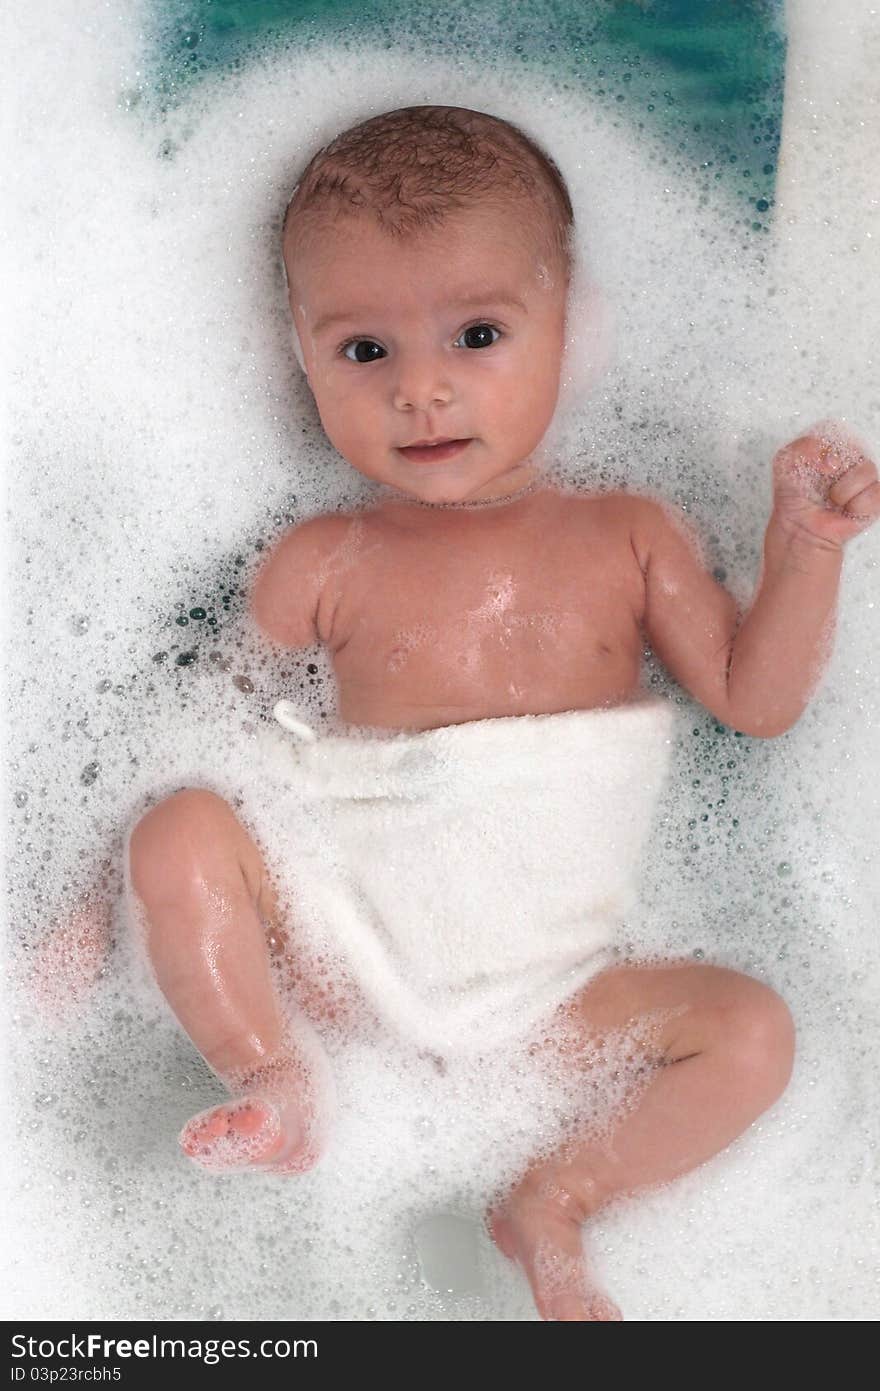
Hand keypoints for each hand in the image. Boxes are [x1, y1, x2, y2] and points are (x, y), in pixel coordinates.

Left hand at [771, 421, 879, 547]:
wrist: (799, 529)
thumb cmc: (794, 499)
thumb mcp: (785, 464)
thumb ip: (802, 446)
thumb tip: (830, 457)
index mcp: (832, 448)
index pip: (840, 432)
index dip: (829, 447)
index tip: (818, 465)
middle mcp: (850, 461)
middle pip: (857, 448)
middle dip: (835, 469)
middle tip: (823, 482)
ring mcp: (864, 481)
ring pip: (867, 469)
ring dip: (843, 489)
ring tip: (833, 500)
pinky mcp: (874, 501)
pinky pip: (875, 493)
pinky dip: (856, 505)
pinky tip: (845, 510)